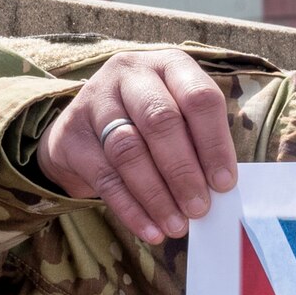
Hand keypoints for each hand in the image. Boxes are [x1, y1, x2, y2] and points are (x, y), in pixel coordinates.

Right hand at [35, 48, 237, 242]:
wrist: (84, 127)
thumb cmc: (148, 123)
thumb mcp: (178, 118)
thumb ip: (198, 144)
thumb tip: (220, 190)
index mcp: (169, 65)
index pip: (199, 98)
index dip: (214, 143)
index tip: (224, 184)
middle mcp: (130, 73)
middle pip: (161, 121)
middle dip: (183, 171)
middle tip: (199, 208)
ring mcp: (96, 99)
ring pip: (129, 149)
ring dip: (157, 194)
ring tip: (177, 225)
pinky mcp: (71, 133)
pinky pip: (104, 176)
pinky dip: (131, 208)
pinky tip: (150, 229)